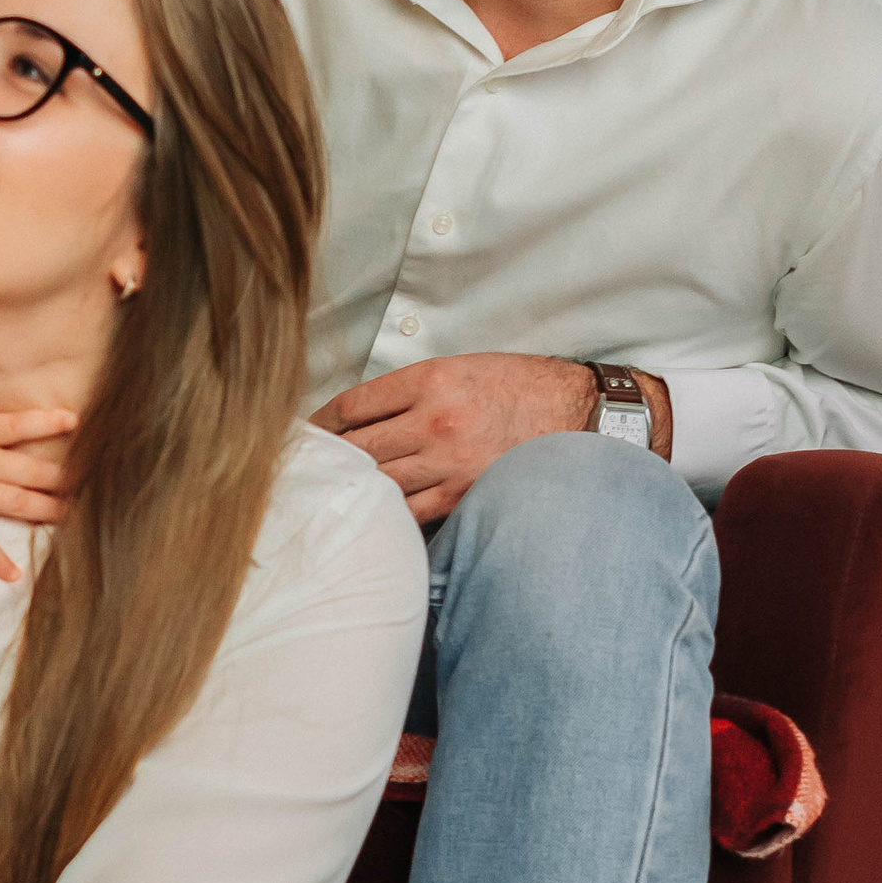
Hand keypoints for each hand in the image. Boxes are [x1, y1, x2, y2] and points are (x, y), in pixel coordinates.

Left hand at [314, 354, 664, 524]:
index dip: (320, 423)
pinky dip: (384, 514)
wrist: (582, 413)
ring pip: (377, 482)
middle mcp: (435, 422)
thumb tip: (359, 415)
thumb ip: (411, 389)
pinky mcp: (464, 495)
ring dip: (349, 489)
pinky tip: (367, 514)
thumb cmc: (521, 387)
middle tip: (300, 469)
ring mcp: (449, 463)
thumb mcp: (462, 368)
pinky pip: (408, 512)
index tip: (306, 433)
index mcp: (430, 381)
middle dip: (325, 459)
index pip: (352, 405)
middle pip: (357, 446)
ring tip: (324, 495)